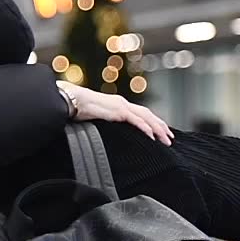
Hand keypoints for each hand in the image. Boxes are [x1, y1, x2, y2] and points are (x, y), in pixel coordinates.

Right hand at [58, 81, 172, 144]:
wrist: (69, 101)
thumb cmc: (77, 110)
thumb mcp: (96, 119)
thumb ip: (105, 125)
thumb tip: (109, 137)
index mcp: (118, 105)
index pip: (141, 114)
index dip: (153, 123)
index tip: (162, 132)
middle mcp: (122, 104)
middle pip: (148, 114)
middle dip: (161, 126)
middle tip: (170, 138)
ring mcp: (120, 106)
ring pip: (145, 117)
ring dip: (158, 128)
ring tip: (166, 139)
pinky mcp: (117, 110)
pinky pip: (135, 120)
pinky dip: (145, 128)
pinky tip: (152, 136)